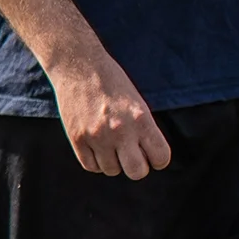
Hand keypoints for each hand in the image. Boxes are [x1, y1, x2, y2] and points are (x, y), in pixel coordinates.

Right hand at [48, 49, 171, 178]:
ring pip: (112, 170)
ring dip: (113, 162)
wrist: (78, 66)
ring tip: (110, 145)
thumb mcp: (137, 103)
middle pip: (137, 172)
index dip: (158, 158)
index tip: (151, 153)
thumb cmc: (112, 82)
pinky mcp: (77, 138)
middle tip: (131, 154)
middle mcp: (120, 131)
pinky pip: (91, 166)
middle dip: (137, 167)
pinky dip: (96, 161)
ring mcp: (97, 136)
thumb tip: (147, 156)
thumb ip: (144, 129)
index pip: (161, 157)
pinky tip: (97, 147)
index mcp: (141, 119)